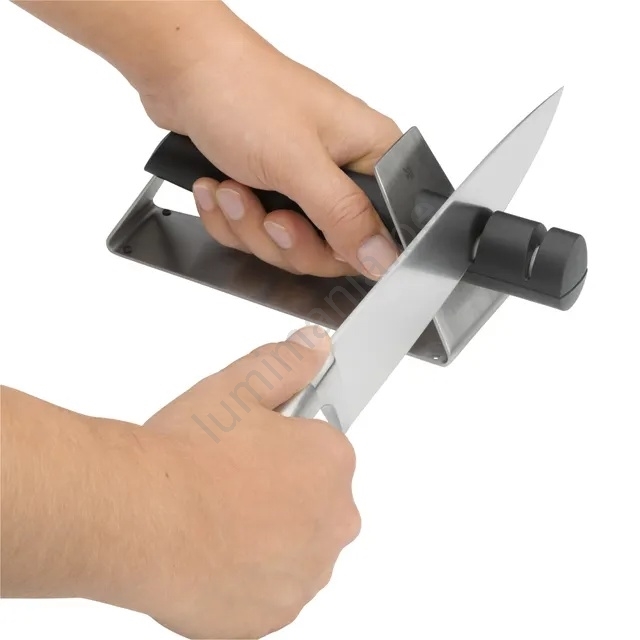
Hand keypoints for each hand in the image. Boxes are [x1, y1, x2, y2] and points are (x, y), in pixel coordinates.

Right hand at [137, 326, 359, 638]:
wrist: (135, 517)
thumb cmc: (185, 456)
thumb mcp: (238, 385)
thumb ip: (287, 362)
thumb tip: (315, 346)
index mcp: (331, 462)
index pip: (323, 449)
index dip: (285, 445)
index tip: (257, 449)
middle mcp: (334, 521)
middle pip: (314, 500)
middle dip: (282, 490)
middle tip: (231, 481)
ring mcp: (306, 573)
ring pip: (294, 546)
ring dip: (268, 535)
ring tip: (217, 517)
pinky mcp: (274, 614)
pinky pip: (270, 588)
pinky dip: (249, 575)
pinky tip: (213, 553)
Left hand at [141, 4, 401, 278]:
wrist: (181, 69)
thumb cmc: (243, 91)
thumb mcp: (300, 162)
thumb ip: (345, 215)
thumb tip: (383, 257)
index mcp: (370, 155)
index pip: (379, 232)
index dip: (344, 249)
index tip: (309, 233)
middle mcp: (341, 173)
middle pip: (328, 250)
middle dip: (284, 238)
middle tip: (267, 212)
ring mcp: (303, 184)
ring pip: (286, 246)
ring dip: (249, 225)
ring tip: (230, 188)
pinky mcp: (269, 191)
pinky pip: (256, 235)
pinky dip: (230, 219)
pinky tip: (217, 188)